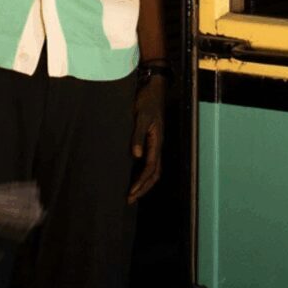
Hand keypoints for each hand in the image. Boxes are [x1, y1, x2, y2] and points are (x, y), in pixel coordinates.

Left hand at [128, 75, 164, 203]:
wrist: (153, 88)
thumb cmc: (146, 101)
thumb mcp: (140, 116)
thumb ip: (138, 135)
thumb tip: (136, 156)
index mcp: (157, 142)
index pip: (151, 169)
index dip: (141, 183)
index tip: (131, 192)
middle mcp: (158, 145)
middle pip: (154, 174)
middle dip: (143, 188)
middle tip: (129, 199)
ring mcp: (156, 143)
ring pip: (153, 169)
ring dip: (143, 182)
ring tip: (132, 192)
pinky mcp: (151, 139)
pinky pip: (150, 161)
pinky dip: (143, 172)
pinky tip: (133, 174)